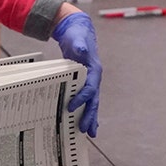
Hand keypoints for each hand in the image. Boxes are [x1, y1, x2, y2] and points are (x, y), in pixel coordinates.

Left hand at [52, 12, 101, 136]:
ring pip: (92, 103)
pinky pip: (86, 100)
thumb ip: (80, 45)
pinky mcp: (84, 83)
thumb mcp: (77, 39)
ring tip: (88, 133)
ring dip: (90, 117)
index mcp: (94, 69)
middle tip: (86, 130)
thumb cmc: (77, 36)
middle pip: (93, 100)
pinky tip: (86, 124)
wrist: (79, 32)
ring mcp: (90, 81)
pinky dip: (86, 112)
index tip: (71, 107)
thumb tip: (81, 51)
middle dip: (90, 115)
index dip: (82, 98)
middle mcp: (95, 78)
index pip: (90, 88)